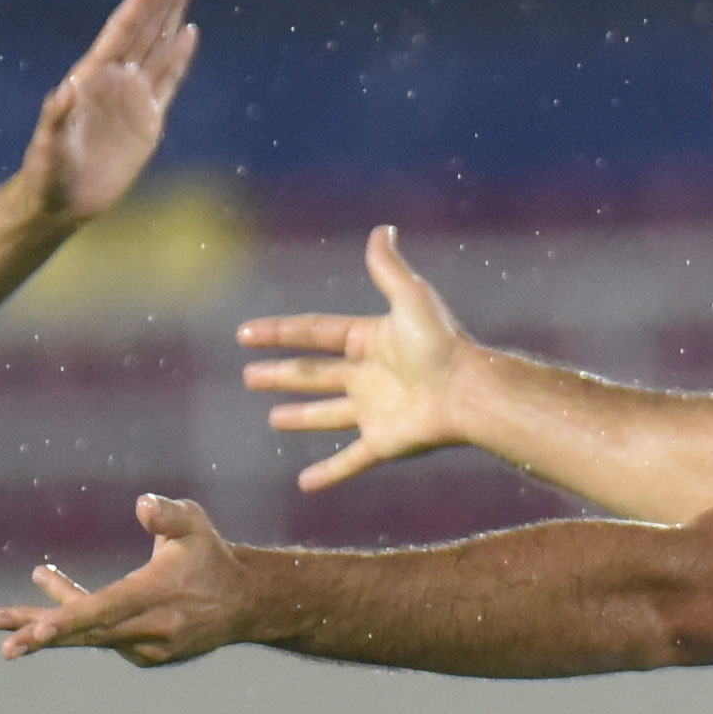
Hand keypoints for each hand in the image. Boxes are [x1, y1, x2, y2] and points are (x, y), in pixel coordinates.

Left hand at [0, 494, 268, 667]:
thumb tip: (141, 504)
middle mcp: (150, 628)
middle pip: (87, 634)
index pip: (106, 610)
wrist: (242, 603)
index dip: (70, 619)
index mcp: (156, 595)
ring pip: (87, 635)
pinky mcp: (143, 655)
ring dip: (45, 623)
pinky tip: (46, 596)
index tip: (37, 631)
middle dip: (41, 636)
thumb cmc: (210, 555)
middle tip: (3, 644)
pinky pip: (99, 637)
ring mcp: (147, 649)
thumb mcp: (194, 523)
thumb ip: (168, 513)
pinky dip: (71, 621)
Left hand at [12, 0, 199, 227]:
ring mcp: (132, 97)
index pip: (123, 30)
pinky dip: (179, 58)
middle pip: (145, 28)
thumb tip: (65, 90)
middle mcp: (115, 79)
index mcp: (93, 77)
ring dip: (173, 14)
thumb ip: (55, 119)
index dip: (143, 2)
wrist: (60, 202)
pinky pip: (167, 82)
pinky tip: (190, 33)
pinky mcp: (146, 120)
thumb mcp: (48, 148)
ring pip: (159, 46)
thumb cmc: (47, 173)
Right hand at [242, 225, 480, 492]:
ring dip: (300, 417)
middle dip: (282, 375)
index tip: (246, 334)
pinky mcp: (382, 443)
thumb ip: (389, 268)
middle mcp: (369, 376)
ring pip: (327, 415)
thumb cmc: (440, 344)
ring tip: (274, 420)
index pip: (315, 334)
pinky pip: (349, 460)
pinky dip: (328, 473)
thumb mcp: (410, 297)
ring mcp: (374, 411)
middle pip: (315, 375)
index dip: (280, 333)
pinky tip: (305, 484)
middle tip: (249, 377)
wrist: (466, 391)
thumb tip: (381, 229)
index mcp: (371, 340)